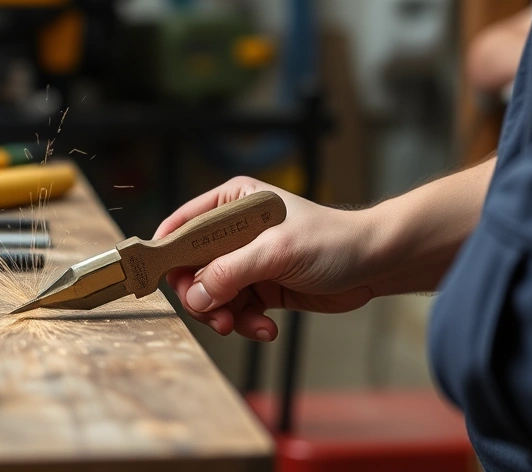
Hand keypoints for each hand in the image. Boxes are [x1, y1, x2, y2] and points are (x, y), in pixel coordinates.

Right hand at [154, 177, 376, 341]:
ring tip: (245, 326)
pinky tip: (266, 329)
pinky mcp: (259, 287)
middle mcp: (232, 230)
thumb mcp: (278, 251)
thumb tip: (196, 295)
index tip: (156, 279)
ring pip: (210, 294)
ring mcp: (245, 260)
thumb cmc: (332, 240)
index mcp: (231, 202)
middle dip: (200, 295)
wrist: (375, 264)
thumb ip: (233, 270)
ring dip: (224, 315)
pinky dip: (245, 324)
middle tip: (216, 315)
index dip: (167, 252)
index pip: (182, 225)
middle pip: (190, 268)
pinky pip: (235, 310)